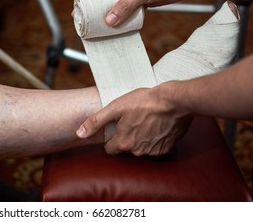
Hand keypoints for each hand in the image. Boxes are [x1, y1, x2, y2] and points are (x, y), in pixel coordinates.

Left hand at [76, 85, 190, 155]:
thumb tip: (79, 133)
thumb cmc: (144, 101)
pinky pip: (155, 148)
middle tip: (133, 122)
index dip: (112, 137)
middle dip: (127, 138)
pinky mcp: (166, 149)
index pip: (110, 149)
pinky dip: (155, 140)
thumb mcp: (116, 107)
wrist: (174, 101)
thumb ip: (96, 122)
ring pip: (140, 149)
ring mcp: (153, 152)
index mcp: (123, 143)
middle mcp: (137, 151)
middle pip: (125, 149)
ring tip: (145, 122)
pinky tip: (156, 126)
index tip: (118, 127)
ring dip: (141, 139)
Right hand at [88, 0, 189, 26]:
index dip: (85, 1)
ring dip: (109, 19)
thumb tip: (109, 20)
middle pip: (103, 1)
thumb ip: (124, 6)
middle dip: (95, 13)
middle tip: (88, 26)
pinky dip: (121, 21)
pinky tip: (119, 29)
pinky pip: (125, 13)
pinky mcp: (139, 3)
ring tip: (102, 31)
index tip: (77, 13)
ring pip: (114, 9)